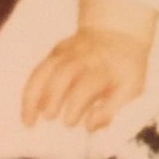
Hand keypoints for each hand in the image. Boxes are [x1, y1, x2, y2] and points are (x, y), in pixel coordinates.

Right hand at [21, 27, 149, 132]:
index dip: (76, 105)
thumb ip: (112, 109)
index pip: (86, 84)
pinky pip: (39, 69)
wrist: (118, 32)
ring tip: (29, 120)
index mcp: (105, 67)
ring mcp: (68, 52)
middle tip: (50, 118)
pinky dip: (30, 89)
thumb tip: (89, 127)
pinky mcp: (56, 51)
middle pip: (62, 75)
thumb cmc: (125, 69)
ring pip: (45, 71)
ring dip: (34, 96)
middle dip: (53, 97)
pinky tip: (28, 109)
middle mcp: (84, 57)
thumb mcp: (131, 88)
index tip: (70, 123)